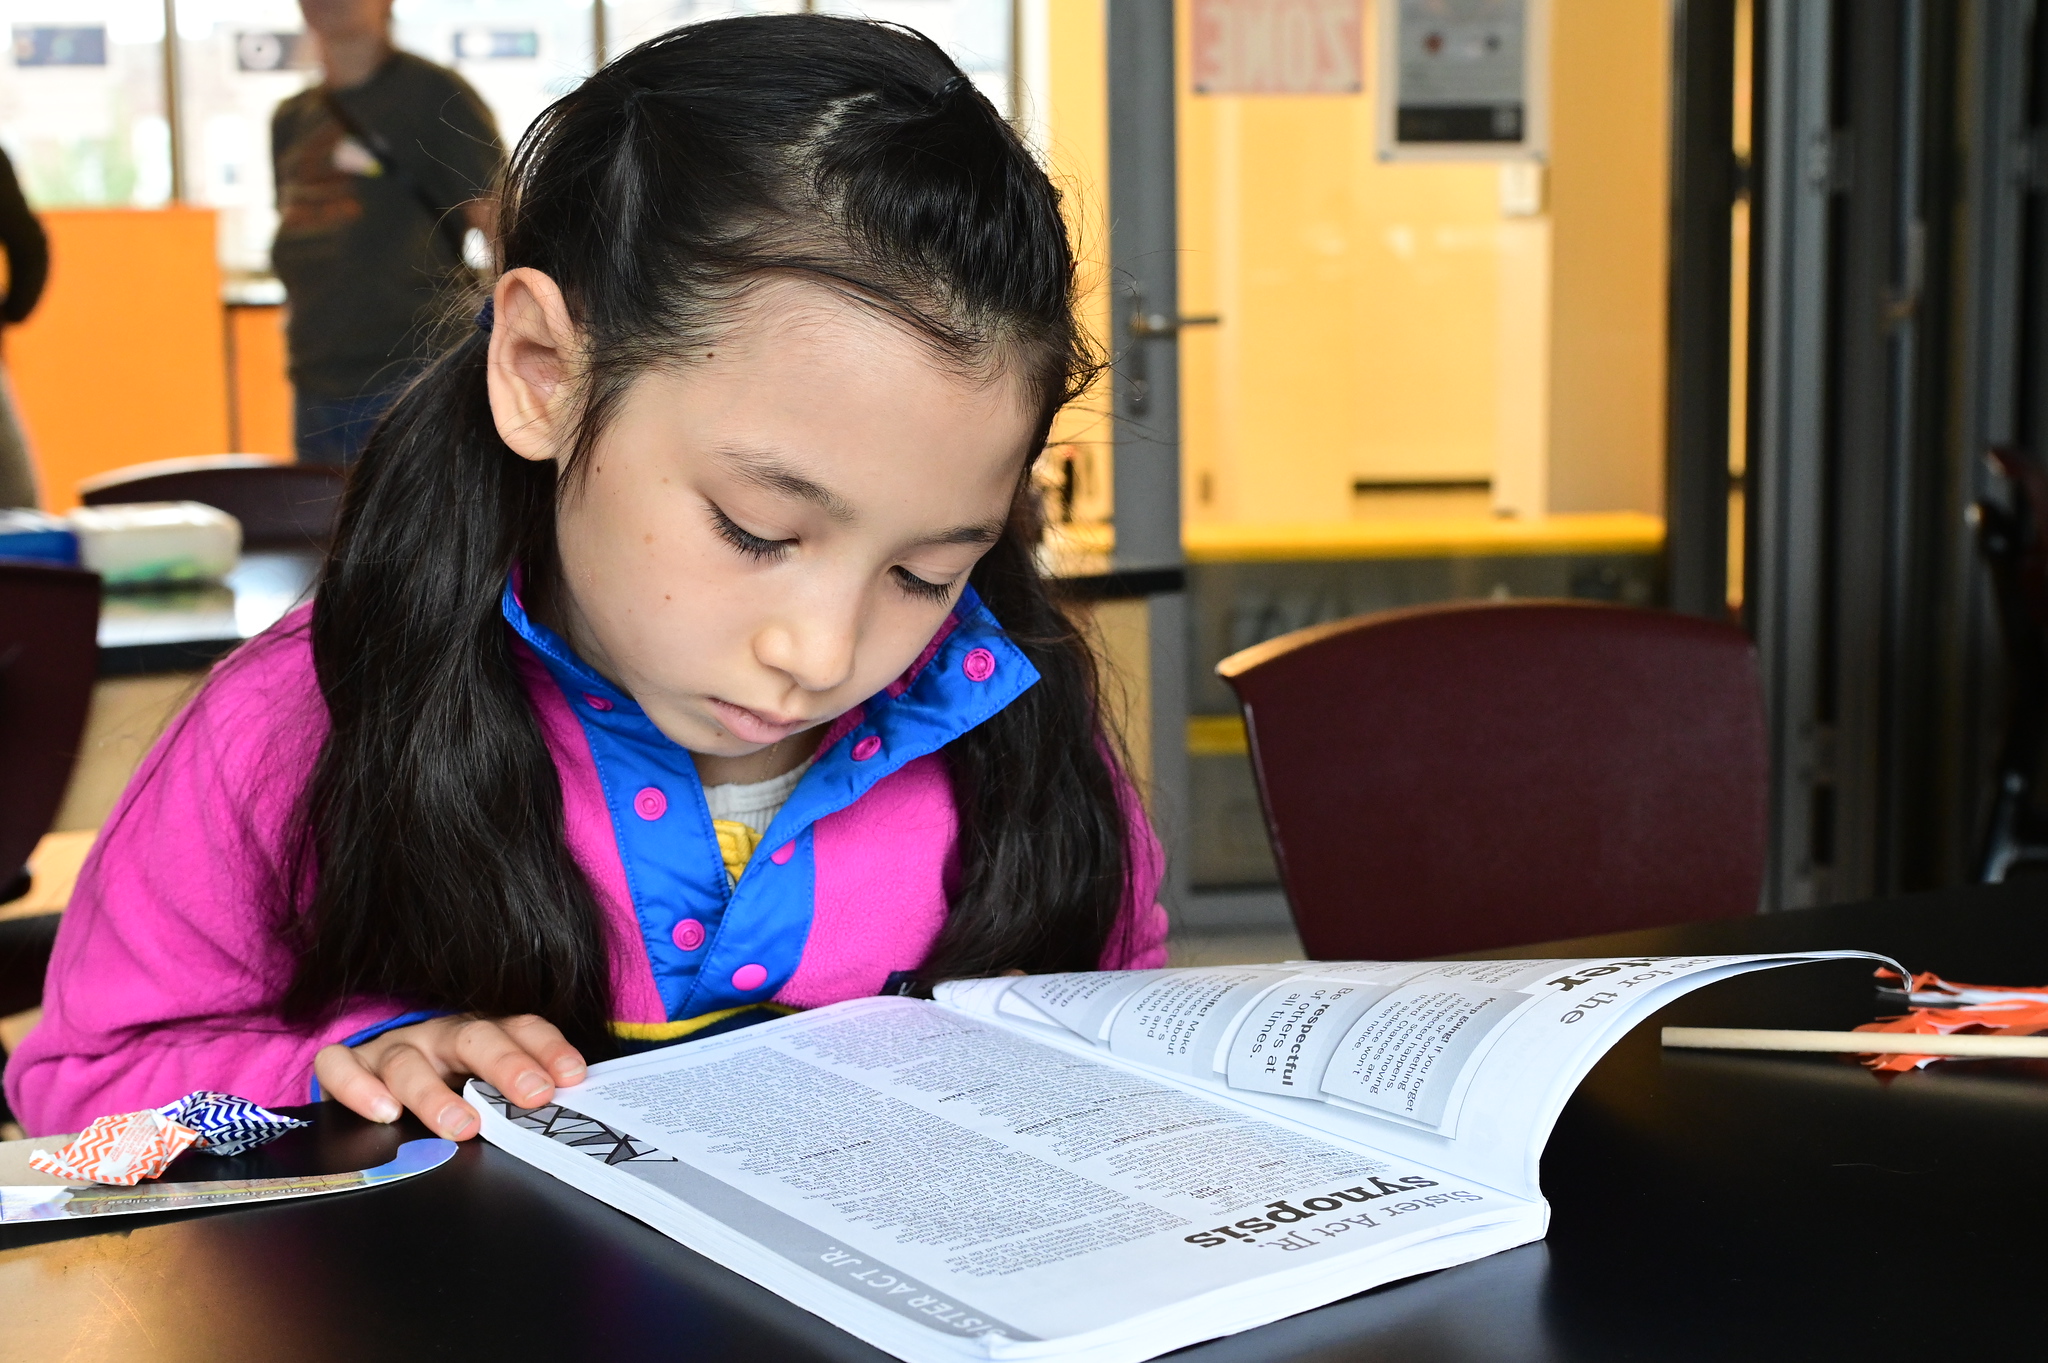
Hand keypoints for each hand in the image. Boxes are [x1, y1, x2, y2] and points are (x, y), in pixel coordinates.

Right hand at [314, 1014, 586, 1139]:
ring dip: (435, 1094)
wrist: (380, 1078)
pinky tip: (383, 1113)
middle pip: (474, 1038)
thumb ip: (515, 1100)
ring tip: (461, 1125)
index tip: (572, 1077)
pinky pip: (342, 1066)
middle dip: (506, 1065)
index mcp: (483, 1035)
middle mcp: (440, 1036)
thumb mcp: (486, 1087)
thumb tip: (564, 1125)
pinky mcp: (350, 1065)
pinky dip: (358, 1087)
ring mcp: (393, 1048)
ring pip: (409, 1061)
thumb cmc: (450, 1087)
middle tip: (533, 1095)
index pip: (522, 1028)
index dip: (548, 1049)